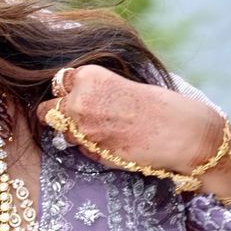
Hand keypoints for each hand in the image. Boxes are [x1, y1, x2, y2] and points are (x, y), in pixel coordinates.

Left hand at [37, 65, 230, 197]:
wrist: (182, 133)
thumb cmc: (158, 106)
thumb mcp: (122, 84)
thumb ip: (93, 90)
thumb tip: (68, 98)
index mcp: (88, 77)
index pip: (58, 83)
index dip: (67, 92)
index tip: (77, 97)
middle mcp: (78, 101)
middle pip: (48, 112)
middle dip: (61, 115)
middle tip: (85, 118)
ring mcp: (82, 130)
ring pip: (63, 134)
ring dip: (77, 134)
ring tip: (109, 131)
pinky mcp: (91, 152)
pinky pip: (81, 151)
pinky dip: (92, 149)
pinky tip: (116, 143)